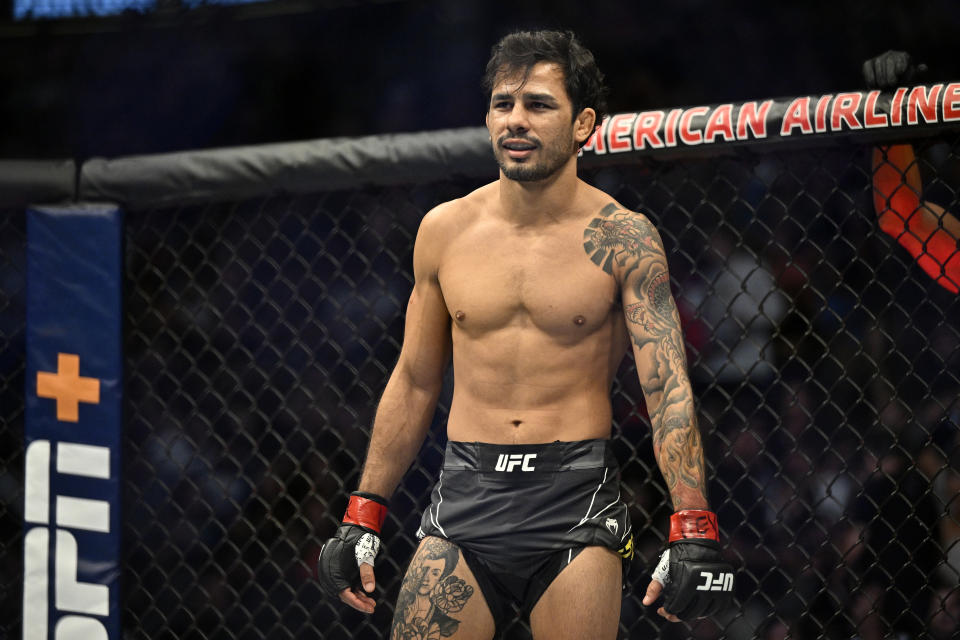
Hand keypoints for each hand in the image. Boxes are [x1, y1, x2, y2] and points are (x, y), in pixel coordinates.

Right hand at [317, 492, 387, 613]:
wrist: (356, 526)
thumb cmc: (361, 540)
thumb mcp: (365, 556)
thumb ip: (367, 573)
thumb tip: (370, 590)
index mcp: (335, 572)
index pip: (345, 595)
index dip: (357, 603)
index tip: (368, 609)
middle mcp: (333, 574)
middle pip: (345, 595)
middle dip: (359, 602)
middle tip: (372, 607)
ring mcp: (337, 572)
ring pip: (346, 590)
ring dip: (358, 597)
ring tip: (372, 602)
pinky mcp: (341, 570)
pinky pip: (347, 584)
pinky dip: (355, 589)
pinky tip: (366, 593)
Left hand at [643, 510, 733, 620]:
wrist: (698, 541)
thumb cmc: (678, 555)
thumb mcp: (664, 570)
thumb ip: (654, 588)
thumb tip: (646, 603)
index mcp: (687, 583)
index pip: (676, 608)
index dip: (667, 612)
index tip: (662, 610)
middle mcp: (704, 587)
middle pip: (690, 613)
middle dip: (677, 615)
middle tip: (671, 613)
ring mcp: (718, 589)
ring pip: (704, 613)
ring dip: (692, 614)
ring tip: (683, 609)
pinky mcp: (727, 589)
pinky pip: (718, 608)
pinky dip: (707, 610)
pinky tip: (697, 607)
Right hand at [862, 50, 926, 89]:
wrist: (888, 90)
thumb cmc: (901, 84)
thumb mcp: (911, 79)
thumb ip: (918, 73)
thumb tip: (923, 68)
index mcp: (903, 57)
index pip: (900, 59)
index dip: (899, 67)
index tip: (898, 76)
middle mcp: (891, 54)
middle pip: (889, 60)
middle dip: (888, 73)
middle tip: (890, 84)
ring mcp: (879, 58)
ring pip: (878, 64)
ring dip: (880, 77)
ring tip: (882, 87)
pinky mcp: (868, 64)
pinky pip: (868, 68)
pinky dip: (870, 77)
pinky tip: (873, 86)